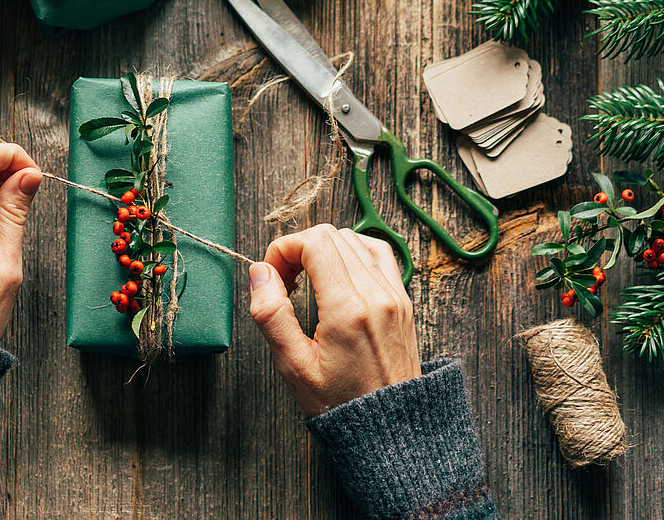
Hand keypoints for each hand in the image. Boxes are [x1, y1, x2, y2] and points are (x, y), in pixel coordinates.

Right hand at [248, 224, 420, 416]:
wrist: (390, 428)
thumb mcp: (293, 366)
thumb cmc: (340, 402)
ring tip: (309, 280)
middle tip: (285, 281)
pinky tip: (337, 274)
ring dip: (324, 249)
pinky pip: (378, 254)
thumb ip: (272, 314)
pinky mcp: (403, 300)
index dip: (283, 248)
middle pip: (333, 235)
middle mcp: (376, 295)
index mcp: (347, 310)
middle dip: (299, 248)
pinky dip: (352, 253)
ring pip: (355, 239)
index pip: (314, 242)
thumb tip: (260, 272)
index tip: (272, 274)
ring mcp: (395, 295)